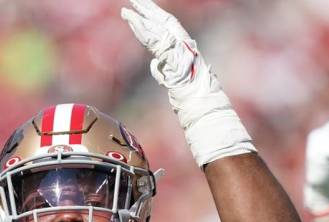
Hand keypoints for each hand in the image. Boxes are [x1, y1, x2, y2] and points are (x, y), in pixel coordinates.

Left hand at [120, 0, 254, 165]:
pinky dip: (142, 30)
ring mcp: (180, 48)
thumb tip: (156, 68)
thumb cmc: (194, 99)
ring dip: (140, 18)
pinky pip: (155, 39)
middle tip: (133, 0)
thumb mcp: (176, 82)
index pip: (166, 28)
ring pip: (156, 29)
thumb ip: (166, 71)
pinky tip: (132, 21)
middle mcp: (183, 44)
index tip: (142, 10)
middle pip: (161, 23)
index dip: (154, 17)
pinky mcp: (174, 55)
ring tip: (126, 9)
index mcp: (184, 48)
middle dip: (146, 10)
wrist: (202, 104)